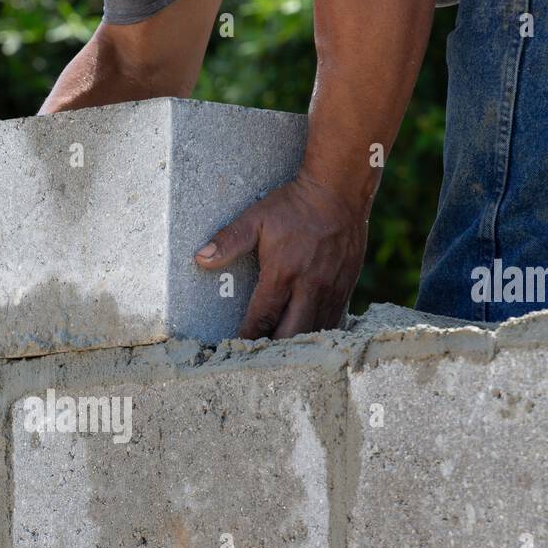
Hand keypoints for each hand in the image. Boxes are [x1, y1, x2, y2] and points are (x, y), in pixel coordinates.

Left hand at [194, 173, 368, 338]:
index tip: (236, 348)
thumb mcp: (257, 218)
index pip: (262, 317)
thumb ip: (229, 241)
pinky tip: (306, 341)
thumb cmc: (295, 206)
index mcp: (284, 273)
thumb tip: (201, 258)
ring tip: (279, 355)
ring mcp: (331, 290)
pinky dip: (318, 335)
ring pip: (314, 333)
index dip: (248, 337)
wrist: (340, 191)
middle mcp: (310, 287)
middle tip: (257, 357)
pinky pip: (333, 323)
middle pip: (290, 334)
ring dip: (296, 346)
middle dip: (272, 349)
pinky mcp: (346, 289)